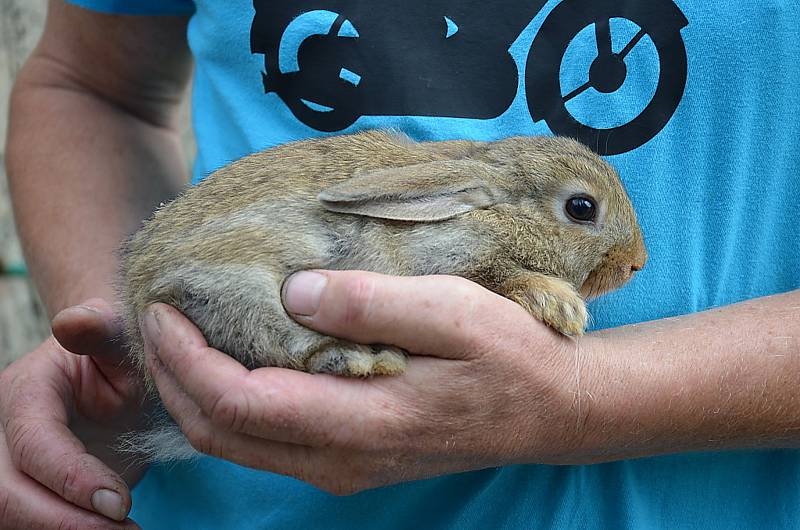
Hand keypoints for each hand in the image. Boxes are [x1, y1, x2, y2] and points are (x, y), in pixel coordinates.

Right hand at [0, 299, 143, 527]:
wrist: (114, 375)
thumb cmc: (120, 355)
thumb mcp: (121, 339)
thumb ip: (101, 330)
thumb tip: (73, 321)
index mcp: (25, 392)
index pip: (34, 444)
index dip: (73, 479)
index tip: (121, 503)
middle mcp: (3, 432)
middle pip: (6, 494)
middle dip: (62, 522)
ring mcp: (9, 463)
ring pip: (10, 515)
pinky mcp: (24, 488)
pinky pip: (30, 521)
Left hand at [142, 271, 591, 494]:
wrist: (552, 411)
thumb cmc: (510, 355)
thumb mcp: (453, 312)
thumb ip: (371, 304)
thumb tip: (293, 290)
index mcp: (361, 421)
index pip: (237, 402)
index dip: (187, 358)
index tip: (164, 308)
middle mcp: (341, 458)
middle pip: (222, 434)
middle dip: (174, 379)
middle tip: (158, 319)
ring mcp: (344, 467)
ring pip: (238, 446)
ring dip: (198, 395)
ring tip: (184, 339)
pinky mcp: (351, 460)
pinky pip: (267, 443)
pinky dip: (231, 407)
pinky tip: (235, 365)